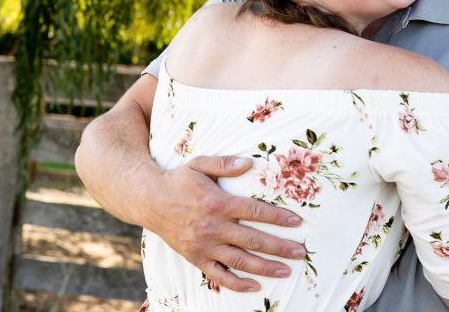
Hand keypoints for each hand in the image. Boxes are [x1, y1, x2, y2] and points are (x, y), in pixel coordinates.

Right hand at [149, 154, 307, 292]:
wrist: (148, 200)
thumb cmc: (178, 180)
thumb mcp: (199, 164)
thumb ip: (225, 163)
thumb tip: (249, 163)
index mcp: (218, 203)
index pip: (254, 212)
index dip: (277, 218)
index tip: (297, 223)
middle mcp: (213, 227)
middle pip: (253, 240)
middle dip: (279, 247)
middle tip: (300, 252)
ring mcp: (204, 245)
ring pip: (239, 260)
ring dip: (265, 267)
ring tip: (286, 270)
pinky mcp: (195, 257)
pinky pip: (218, 275)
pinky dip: (237, 283)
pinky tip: (255, 286)